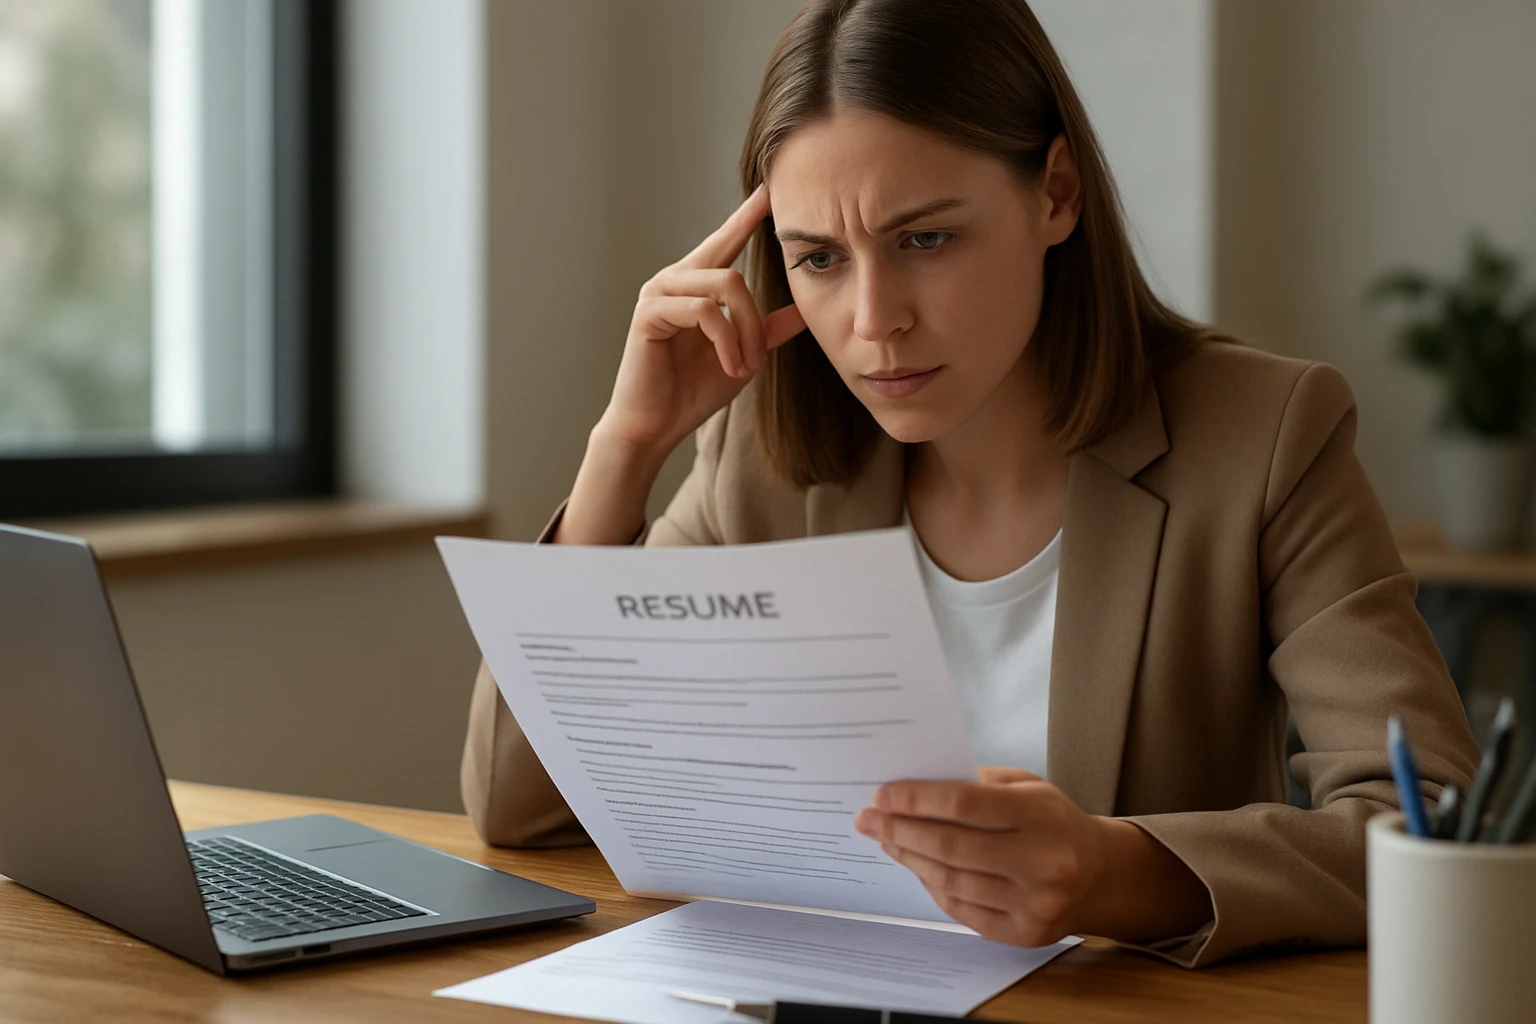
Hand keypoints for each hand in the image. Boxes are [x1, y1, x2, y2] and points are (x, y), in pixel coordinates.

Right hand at [598, 183, 806, 457]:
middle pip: (731, 268)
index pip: (724, 242)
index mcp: (694, 285)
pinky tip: (729, 366)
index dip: (746, 216)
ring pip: (723, 286)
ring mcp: (659, 292)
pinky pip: (704, 311)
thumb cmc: (691, 392)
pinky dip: (726, 340)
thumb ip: (767, 329)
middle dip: (754, 313)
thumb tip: (804, 309)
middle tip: (759, 356)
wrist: (655, 425)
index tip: (770, 191)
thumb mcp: (742, 356)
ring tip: (744, 366)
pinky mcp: (649, 312)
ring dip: (744, 331)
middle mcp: (674, 280)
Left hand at [853, 767, 1211, 947]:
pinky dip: (931, 885)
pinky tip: (917, 866)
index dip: (917, 799)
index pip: (965, 803)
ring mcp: (1036, 903)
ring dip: (910, 858)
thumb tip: (912, 783)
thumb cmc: (1051, 821)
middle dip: (901, 830)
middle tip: (869, 819)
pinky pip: (961, 909)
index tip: (882, 794)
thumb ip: (975, 782)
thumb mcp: (1026, 786)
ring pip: (951, 880)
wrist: (1098, 874)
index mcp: (1043, 815)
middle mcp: (1044, 862)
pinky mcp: (1025, 934)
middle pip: (951, 845)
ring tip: (887, 840)